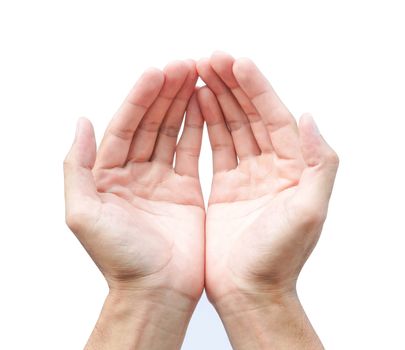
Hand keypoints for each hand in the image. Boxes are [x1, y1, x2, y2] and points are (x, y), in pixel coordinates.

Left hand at [64, 60, 203, 348]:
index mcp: (109, 176)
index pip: (125, 126)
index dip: (140, 98)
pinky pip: (191, 152)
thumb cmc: (120, 259)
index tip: (158, 72)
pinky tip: (203, 107)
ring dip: (182, 105)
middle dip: (165, 93)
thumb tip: (81, 122)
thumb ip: (76, 167)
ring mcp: (162, 181)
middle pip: (150, 123)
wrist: (156, 292)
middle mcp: (134, 174)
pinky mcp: (186, 191)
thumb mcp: (83, 213)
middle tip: (184, 66)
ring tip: (195, 77)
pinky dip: (197, 129)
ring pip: (171, 133)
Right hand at [197, 52, 337, 348]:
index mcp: (294, 168)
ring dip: (218, 99)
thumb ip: (320, 163)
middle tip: (210, 59)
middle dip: (232, 85)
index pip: (274, 116)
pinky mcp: (225, 187)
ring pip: (233, 126)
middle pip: (251, 115)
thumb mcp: (309, 211)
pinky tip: (197, 105)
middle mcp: (272, 167)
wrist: (248, 291)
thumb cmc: (277, 258)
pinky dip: (207, 124)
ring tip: (199, 74)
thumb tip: (310, 118)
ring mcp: (247, 175)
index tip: (235, 62)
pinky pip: (217, 147)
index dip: (256, 87)